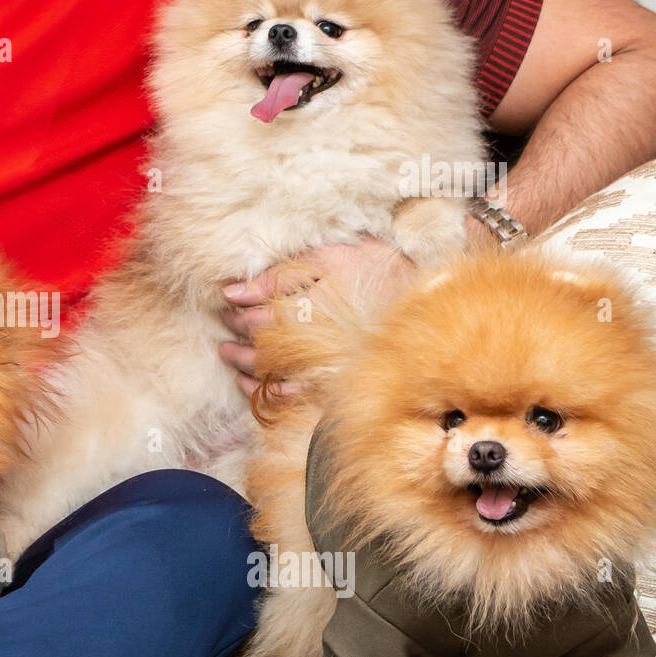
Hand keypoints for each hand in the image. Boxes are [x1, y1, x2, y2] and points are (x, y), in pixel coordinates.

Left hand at [219, 239, 415, 396]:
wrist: (431, 298)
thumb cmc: (378, 268)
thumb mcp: (329, 258)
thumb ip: (276, 275)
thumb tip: (230, 292)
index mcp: (311, 309)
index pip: (257, 318)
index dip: (237, 313)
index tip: (227, 306)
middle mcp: (317, 343)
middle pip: (260, 347)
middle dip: (236, 337)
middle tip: (225, 327)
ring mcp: (326, 368)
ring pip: (269, 377)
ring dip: (242, 366)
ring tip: (229, 354)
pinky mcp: (335, 386)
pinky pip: (288, 399)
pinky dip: (262, 391)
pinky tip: (248, 381)